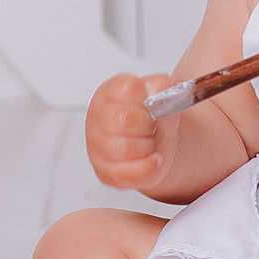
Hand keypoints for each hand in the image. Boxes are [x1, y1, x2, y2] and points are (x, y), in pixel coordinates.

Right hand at [86, 72, 176, 189]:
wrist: (156, 143)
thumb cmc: (152, 116)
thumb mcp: (161, 94)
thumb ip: (162, 85)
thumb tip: (162, 85)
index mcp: (109, 92)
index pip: (127, 90)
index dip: (147, 99)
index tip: (153, 104)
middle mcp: (97, 117)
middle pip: (124, 120)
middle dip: (148, 125)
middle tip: (153, 125)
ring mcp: (97, 146)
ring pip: (125, 148)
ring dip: (148, 146)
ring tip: (151, 142)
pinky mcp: (104, 171)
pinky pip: (126, 173)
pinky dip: (147, 167)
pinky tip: (154, 159)